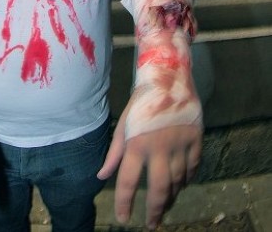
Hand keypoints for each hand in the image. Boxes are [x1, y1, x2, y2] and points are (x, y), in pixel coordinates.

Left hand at [97, 102, 201, 229]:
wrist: (166, 79)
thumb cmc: (140, 102)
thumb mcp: (123, 124)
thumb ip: (114, 152)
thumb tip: (101, 176)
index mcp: (136, 143)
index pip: (128, 180)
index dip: (124, 202)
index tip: (124, 218)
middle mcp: (158, 148)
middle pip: (158, 187)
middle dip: (154, 210)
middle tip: (152, 224)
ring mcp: (179, 144)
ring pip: (177, 180)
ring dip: (171, 196)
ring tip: (164, 206)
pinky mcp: (195, 139)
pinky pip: (193, 167)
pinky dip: (188, 179)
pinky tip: (182, 185)